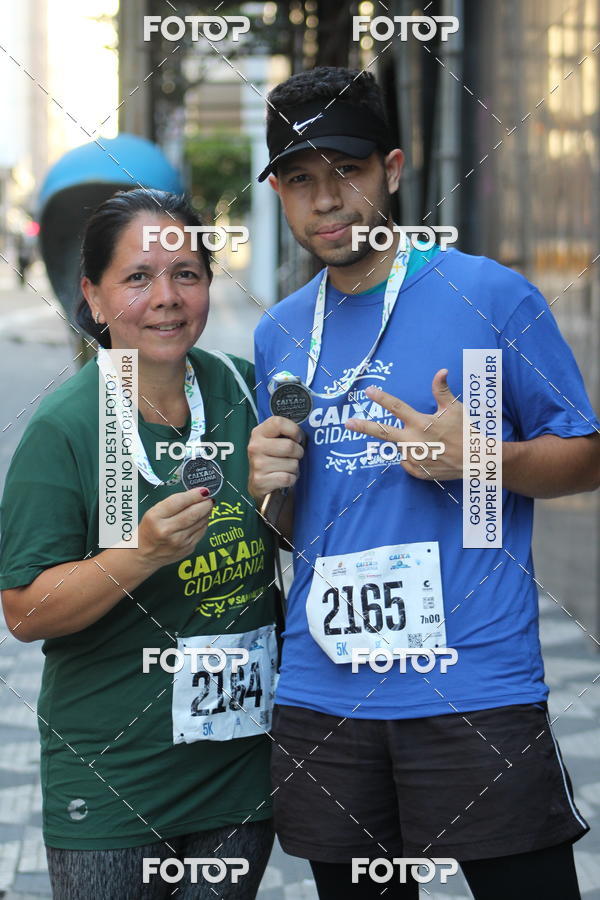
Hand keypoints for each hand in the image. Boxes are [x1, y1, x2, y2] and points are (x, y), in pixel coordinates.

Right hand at [137, 489, 213, 567]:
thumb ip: (173, 504)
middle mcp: (166, 530)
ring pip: (200, 523)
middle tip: (209, 498)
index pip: (178, 502)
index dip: (194, 495)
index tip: (203, 490)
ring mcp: (178, 542)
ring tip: (207, 506)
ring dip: (206, 512)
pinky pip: (201, 532)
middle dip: (205, 503)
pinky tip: (203, 518)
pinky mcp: (187, 549)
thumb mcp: (153, 512)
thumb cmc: (149, 529)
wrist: (144, 555)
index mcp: (155, 518)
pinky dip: (204, 523)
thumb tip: (197, 495)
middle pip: (192, 513)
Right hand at [248, 416, 304, 501]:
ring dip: (294, 469)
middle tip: (293, 456)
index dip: (294, 430)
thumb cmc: (272, 459)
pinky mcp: (260, 481)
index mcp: (258, 433)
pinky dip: (291, 480)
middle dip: (298, 453)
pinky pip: (288, 478)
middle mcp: (255, 447)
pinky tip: (283, 478)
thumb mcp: (274, 441)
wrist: (260, 483)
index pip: (278, 423)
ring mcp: (257, 464)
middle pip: (289, 446)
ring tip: (286, 468)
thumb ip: (286, 433)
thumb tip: (303, 436)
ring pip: (292, 464)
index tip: (296, 438)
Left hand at [344, 369, 462, 480]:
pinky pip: (407, 461)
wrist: (475, 460)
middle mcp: (413, 441)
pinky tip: (429, 453)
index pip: (396, 407)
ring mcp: (413, 458)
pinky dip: (414, 456)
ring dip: (405, 442)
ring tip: (427, 442)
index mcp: (420, 423)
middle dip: (364, 427)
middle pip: (383, 432)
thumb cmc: (465, 430)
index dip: (381, 398)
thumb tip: (441, 370)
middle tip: (349, 423)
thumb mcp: (454, 408)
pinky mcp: (416, 471)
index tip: (368, 391)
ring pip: (399, 447)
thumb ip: (442, 390)